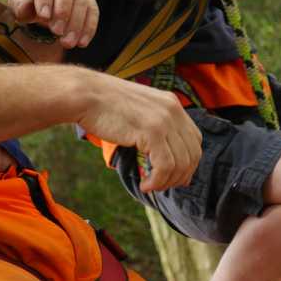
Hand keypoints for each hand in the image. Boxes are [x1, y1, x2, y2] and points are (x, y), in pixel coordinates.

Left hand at [8, 0, 98, 48]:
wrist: (40, 3)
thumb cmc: (27, 1)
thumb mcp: (18, 4)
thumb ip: (20, 6)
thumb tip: (27, 10)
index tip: (44, 17)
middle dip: (62, 10)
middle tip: (57, 32)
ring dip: (76, 22)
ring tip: (67, 42)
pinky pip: (92, 9)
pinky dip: (89, 27)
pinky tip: (82, 42)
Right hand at [78, 75, 201, 191]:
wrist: (86, 94)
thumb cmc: (105, 104)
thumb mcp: (140, 109)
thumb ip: (155, 124)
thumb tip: (163, 151)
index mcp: (171, 103)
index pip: (194, 139)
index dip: (188, 162)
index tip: (175, 176)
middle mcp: (173, 109)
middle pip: (192, 153)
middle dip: (180, 176)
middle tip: (162, 185)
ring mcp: (163, 120)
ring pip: (181, 164)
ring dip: (167, 182)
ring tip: (150, 185)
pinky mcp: (152, 131)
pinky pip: (165, 167)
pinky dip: (157, 181)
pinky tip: (145, 184)